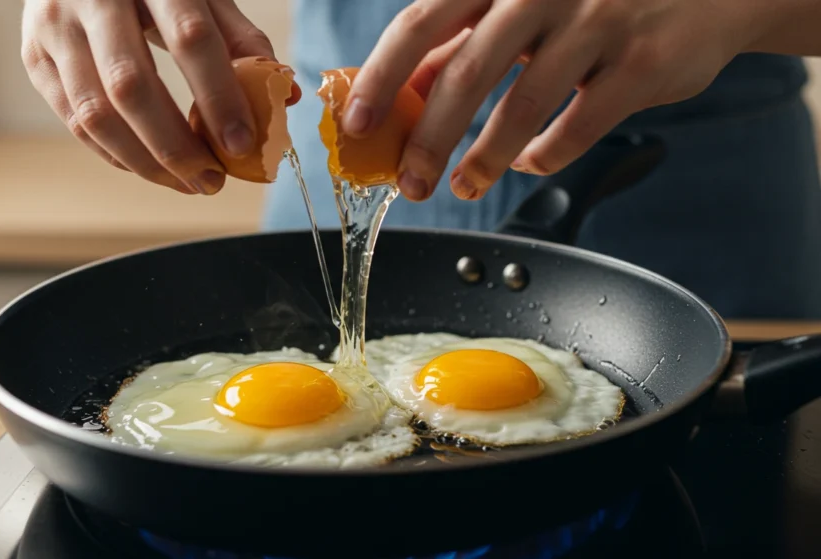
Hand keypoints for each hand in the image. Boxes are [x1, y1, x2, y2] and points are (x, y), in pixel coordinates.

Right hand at [21, 0, 276, 194]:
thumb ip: (242, 41)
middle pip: (131, 86)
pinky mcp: (34, 55)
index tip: (241, 145)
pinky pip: (73, 121)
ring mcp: (53, 26)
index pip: (189, 37)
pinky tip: (149, 166)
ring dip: (145, 163)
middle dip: (176, 147)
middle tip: (212, 180)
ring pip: (94, 114)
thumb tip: (282, 97)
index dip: (218, 96)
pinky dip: (115, 154)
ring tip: (187, 183)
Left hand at [344, 0, 751, 200]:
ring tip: (463, 186)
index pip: (421, 21)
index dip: (382, 77)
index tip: (357, 125)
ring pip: (522, 108)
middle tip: (409, 184)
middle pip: (465, 74)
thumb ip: (464, 39)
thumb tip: (402, 88)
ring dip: (483, 160)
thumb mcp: (522, 4)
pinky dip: (545, 156)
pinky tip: (531, 163)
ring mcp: (596, 22)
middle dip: (428, 141)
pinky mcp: (641, 64)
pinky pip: (577, 129)